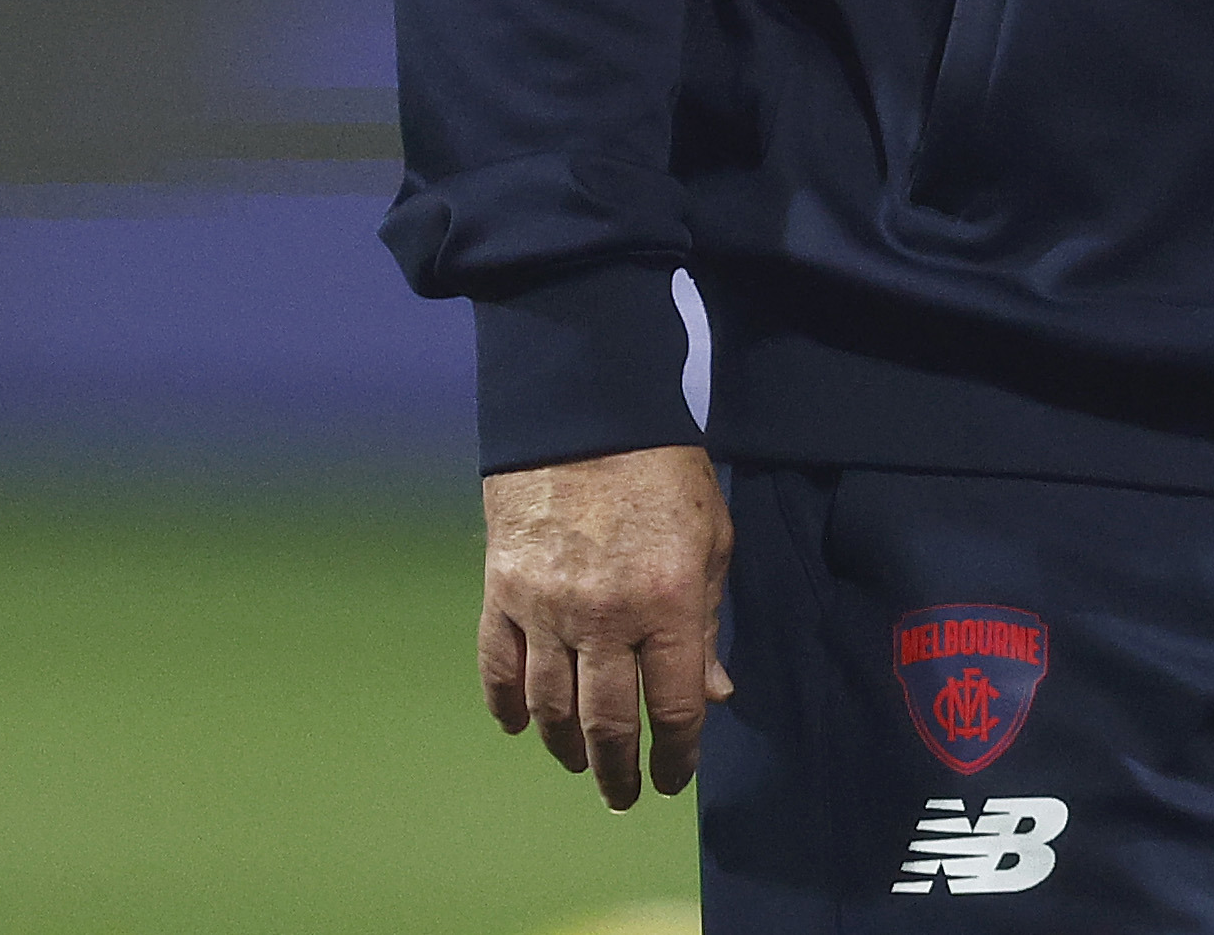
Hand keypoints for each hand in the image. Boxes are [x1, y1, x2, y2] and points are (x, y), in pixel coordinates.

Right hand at [479, 444, 734, 807]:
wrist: (585, 417)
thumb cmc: (664, 475)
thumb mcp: (710, 542)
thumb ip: (706, 623)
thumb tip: (714, 694)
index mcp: (668, 604)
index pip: (672, 707)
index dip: (675, 755)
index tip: (673, 779)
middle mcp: (605, 618)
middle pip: (606, 723)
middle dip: (618, 770)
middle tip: (623, 795)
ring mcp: (546, 610)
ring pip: (549, 708)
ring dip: (564, 748)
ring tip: (579, 764)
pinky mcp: (502, 595)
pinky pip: (499, 669)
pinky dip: (507, 707)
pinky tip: (520, 727)